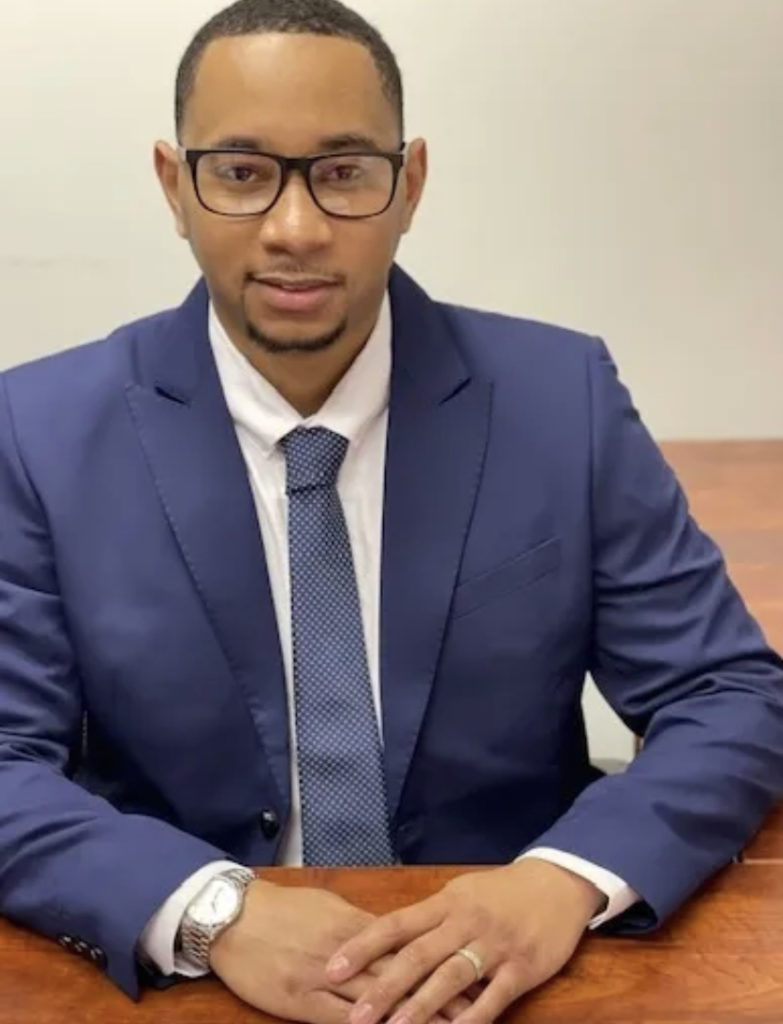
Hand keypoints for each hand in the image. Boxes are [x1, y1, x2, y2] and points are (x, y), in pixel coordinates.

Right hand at [210, 879, 474, 1023]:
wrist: (233, 917)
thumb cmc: (281, 908)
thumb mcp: (326, 908)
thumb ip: (360, 926)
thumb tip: (391, 935)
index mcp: (354, 927)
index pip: (407, 948)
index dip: (440, 964)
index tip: (472, 974)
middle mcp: (347, 953)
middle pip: (401, 977)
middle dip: (438, 996)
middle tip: (473, 1009)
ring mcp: (324, 979)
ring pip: (377, 1003)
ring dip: (410, 1018)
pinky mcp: (302, 1003)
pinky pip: (340, 1022)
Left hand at [326, 859, 605, 1023]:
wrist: (557, 883)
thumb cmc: (501, 892)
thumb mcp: (461, 894)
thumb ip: (428, 918)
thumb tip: (384, 940)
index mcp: (446, 903)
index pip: (396, 923)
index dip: (363, 946)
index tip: (332, 966)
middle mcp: (465, 922)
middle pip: (418, 955)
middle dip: (383, 986)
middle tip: (355, 1014)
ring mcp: (494, 945)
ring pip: (451, 978)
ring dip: (421, 1007)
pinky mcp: (522, 968)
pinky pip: (493, 998)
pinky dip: (472, 1019)